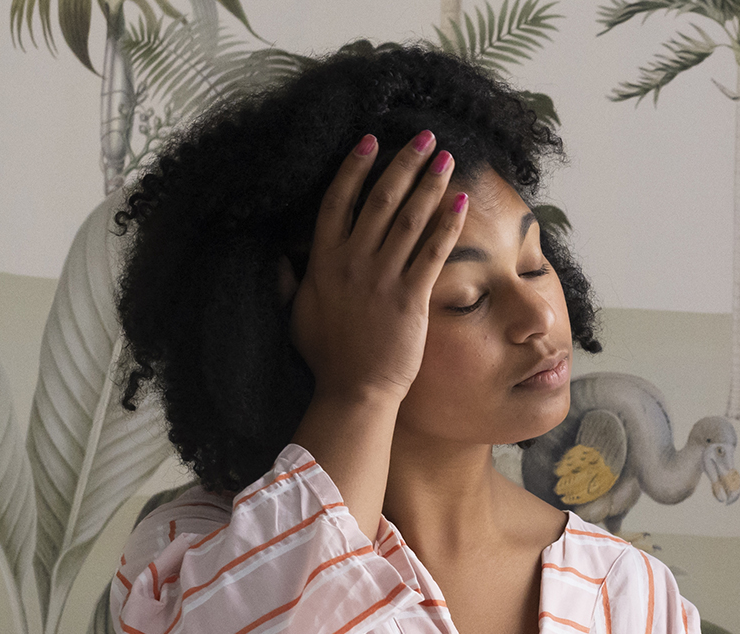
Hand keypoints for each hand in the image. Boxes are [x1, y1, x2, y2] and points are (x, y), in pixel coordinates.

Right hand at [286, 130, 466, 535]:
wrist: (354, 391)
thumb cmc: (326, 356)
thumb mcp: (296, 314)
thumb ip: (289, 282)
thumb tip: (279, 257)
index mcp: (323, 262)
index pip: (338, 202)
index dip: (355, 168)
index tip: (370, 141)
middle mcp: (352, 263)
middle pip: (380, 200)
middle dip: (404, 163)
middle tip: (424, 137)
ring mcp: (382, 278)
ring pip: (409, 219)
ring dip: (430, 184)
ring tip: (447, 158)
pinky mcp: (411, 298)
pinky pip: (432, 253)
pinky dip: (447, 225)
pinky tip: (460, 203)